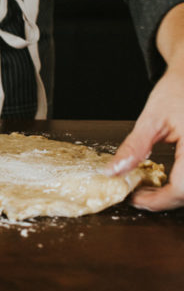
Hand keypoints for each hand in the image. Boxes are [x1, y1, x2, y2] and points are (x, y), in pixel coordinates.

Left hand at [109, 3, 183, 209]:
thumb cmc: (177, 90)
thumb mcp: (151, 119)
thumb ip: (134, 148)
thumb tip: (113, 172)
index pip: (182, 188)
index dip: (157, 200)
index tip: (134, 199)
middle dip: (164, 199)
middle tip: (138, 195)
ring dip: (173, 193)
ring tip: (148, 188)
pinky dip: (181, 182)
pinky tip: (165, 178)